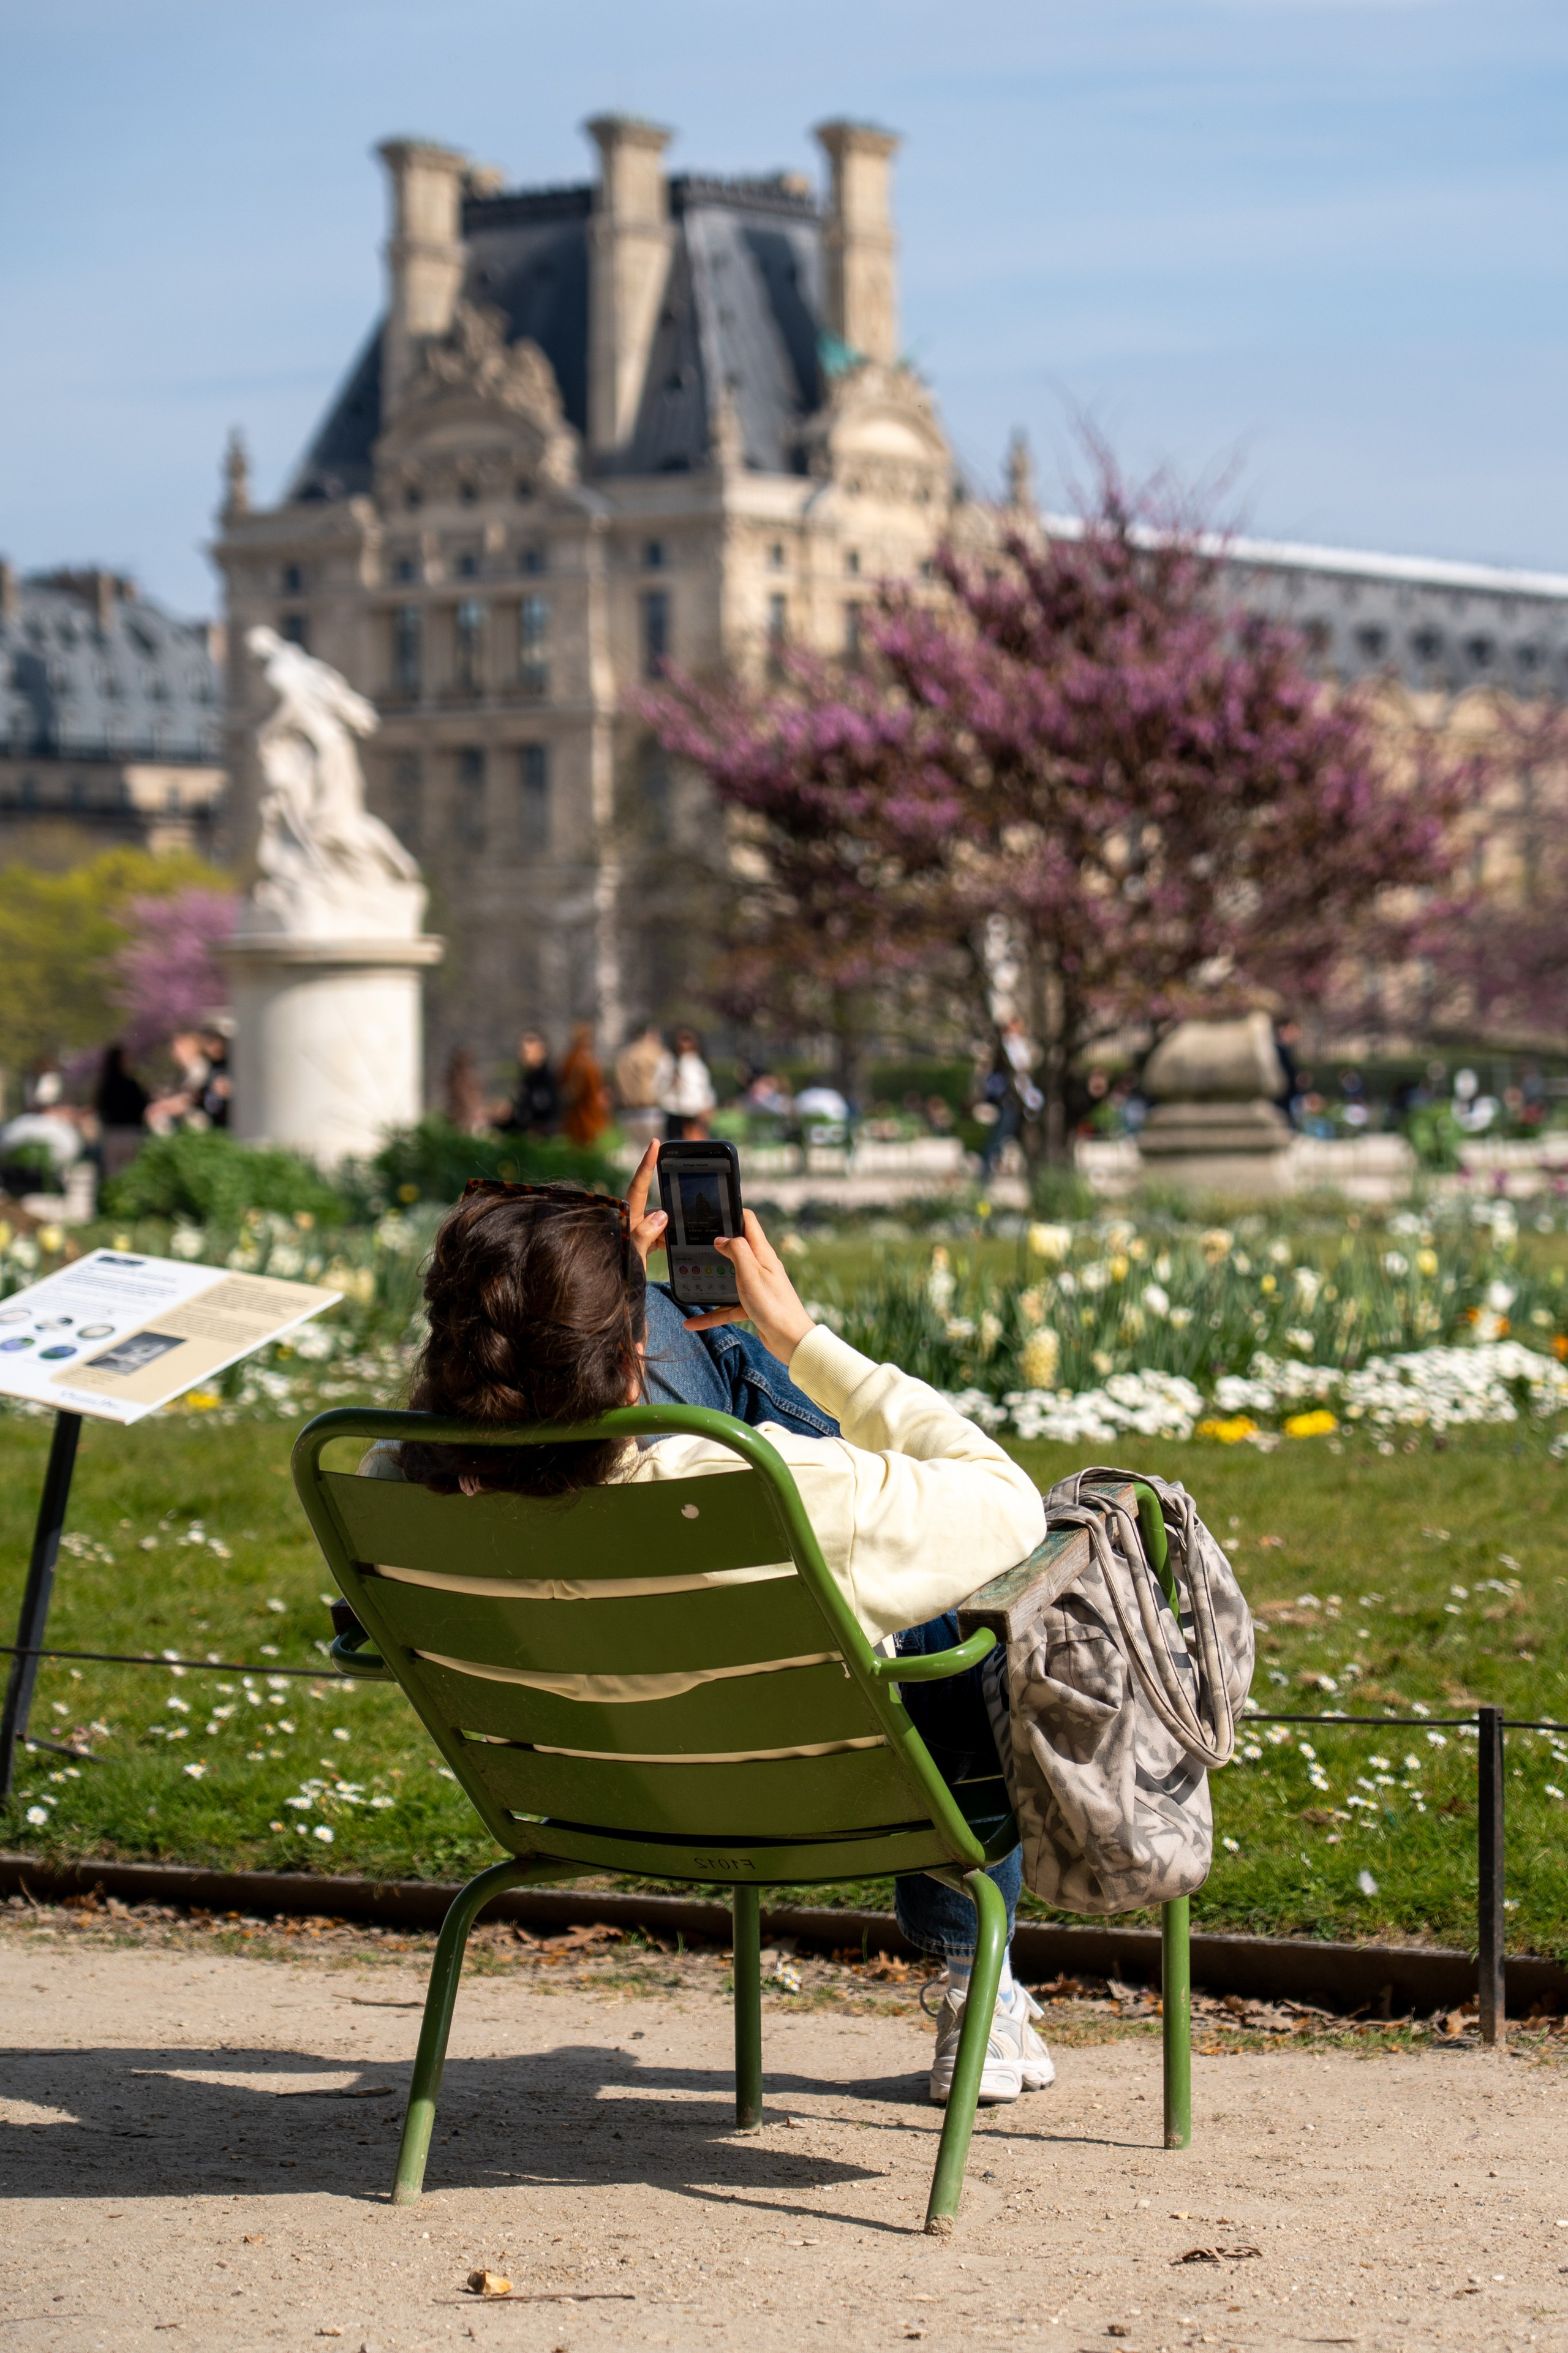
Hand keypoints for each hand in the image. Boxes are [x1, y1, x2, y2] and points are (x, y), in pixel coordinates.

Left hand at [624, 1139, 668, 1270]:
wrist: (607, 1302)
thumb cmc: (615, 1282)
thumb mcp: (632, 1259)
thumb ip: (643, 1236)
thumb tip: (661, 1215)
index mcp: (626, 1221)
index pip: (638, 1187)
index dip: (646, 1164)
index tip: (654, 1143)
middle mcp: (630, 1223)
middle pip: (654, 1208)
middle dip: (669, 1217)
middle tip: (670, 1236)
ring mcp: (636, 1233)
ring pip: (659, 1223)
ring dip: (667, 1233)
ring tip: (668, 1248)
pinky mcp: (641, 1244)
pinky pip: (659, 1235)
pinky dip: (666, 1241)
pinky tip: (670, 1249)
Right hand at [682, 1209, 815, 1366]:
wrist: (791, 1341)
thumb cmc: (773, 1305)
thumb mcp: (751, 1272)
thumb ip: (736, 1250)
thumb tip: (722, 1239)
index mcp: (762, 1253)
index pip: (748, 1222)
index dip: (732, 1212)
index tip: (712, 1211)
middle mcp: (760, 1266)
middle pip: (736, 1248)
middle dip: (715, 1245)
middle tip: (693, 1243)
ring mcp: (757, 1286)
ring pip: (728, 1278)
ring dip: (711, 1280)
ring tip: (690, 1278)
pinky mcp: (753, 1305)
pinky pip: (728, 1306)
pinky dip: (712, 1313)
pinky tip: (693, 1322)